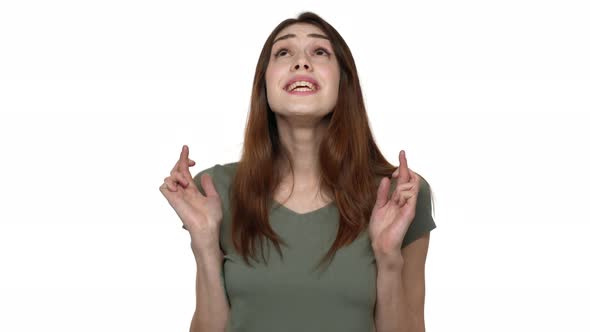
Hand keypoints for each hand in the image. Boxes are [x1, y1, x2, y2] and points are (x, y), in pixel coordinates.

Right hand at [160, 145, 222, 254]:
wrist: (208, 228)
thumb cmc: (212, 217)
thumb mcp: (213, 197)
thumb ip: (208, 186)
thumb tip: (205, 174)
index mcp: (192, 190)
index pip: (185, 171)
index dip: (185, 159)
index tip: (187, 149)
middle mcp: (183, 192)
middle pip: (176, 171)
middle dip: (181, 161)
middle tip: (192, 160)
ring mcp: (177, 196)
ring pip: (169, 176)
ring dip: (178, 174)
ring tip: (188, 182)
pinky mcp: (173, 200)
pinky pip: (163, 186)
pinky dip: (170, 182)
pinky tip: (180, 186)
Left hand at [369, 150, 419, 269]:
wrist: (382, 245)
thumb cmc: (380, 230)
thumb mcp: (378, 207)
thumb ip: (382, 193)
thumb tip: (384, 179)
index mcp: (395, 200)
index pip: (400, 181)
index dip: (400, 169)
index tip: (398, 157)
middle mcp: (403, 202)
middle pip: (406, 180)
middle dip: (404, 166)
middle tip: (402, 153)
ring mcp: (408, 206)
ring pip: (411, 185)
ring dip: (406, 174)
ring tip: (401, 165)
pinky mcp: (409, 212)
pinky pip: (413, 196)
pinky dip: (410, 186)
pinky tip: (406, 177)